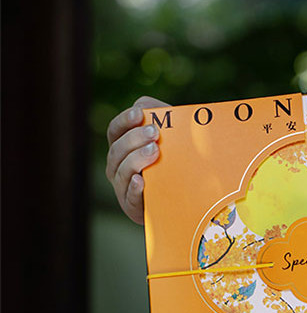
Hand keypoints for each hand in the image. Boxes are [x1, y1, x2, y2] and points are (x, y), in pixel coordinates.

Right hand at [106, 96, 169, 223]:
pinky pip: (129, 197)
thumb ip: (159, 117)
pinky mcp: (133, 207)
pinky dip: (133, 188)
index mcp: (122, 148)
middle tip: (154, 133)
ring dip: (136, 159)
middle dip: (134, 139)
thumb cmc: (174, 162)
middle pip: (117, 150)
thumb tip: (144, 105)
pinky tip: (141, 180)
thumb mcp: (170, 137)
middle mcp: (117, 166)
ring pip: (121, 171)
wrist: (186, 199)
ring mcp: (123, 187)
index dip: (124, 121)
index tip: (140, 114)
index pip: (115, 130)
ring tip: (155, 151)